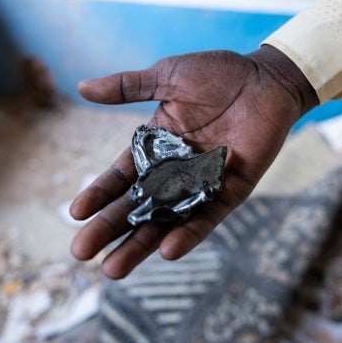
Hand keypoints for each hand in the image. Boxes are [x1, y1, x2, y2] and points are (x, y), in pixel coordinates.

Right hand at [70, 46, 316, 278]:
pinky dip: (190, 234)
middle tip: (80, 253)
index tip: (75, 213)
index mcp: (156, 147)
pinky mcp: (231, 190)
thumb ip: (127, 87)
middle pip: (137, 206)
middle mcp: (175, 171)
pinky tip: (167, 251)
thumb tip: (81, 87)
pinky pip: (208, 217)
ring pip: (167, 221)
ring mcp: (202, 184)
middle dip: (109, 229)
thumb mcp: (166, 76)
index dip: (99, 194)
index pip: (121, 177)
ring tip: (113, 269)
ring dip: (141, 245)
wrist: (266, 76)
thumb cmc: (218, 73)